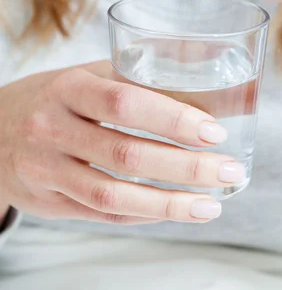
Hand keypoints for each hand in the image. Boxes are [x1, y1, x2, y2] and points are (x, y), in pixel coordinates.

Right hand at [0, 62, 239, 224]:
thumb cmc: (57, 97)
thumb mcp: (87, 76)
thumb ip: (134, 79)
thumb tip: (204, 86)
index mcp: (69, 87)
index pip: (126, 102)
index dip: (173, 118)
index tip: (215, 132)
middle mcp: (52, 128)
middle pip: (126, 153)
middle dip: (186, 166)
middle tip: (228, 170)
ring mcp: (45, 169)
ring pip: (113, 195)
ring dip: (169, 203)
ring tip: (210, 205)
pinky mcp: (46, 201)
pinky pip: (101, 214)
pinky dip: (142, 214)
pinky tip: (172, 210)